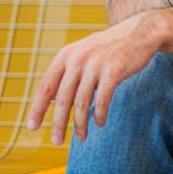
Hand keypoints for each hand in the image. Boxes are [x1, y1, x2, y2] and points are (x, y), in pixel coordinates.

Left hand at [26, 11, 165, 144]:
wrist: (141, 32)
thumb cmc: (110, 46)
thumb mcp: (83, 53)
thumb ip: (66, 73)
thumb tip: (49, 99)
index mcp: (66, 55)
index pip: (45, 87)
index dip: (37, 109)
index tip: (32, 127)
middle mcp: (78, 59)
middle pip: (62, 99)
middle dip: (58, 124)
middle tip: (56, 141)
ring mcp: (96, 64)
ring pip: (82, 103)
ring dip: (80, 124)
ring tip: (81, 138)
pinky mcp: (114, 70)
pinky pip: (102, 100)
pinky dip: (100, 115)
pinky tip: (100, 123)